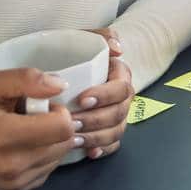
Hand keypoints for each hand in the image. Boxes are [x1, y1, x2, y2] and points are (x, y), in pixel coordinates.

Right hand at [0, 68, 76, 189]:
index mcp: (3, 136)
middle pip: (64, 143)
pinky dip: (42, 158)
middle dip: (56, 127)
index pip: (62, 127)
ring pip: (58, 158)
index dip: (59, 112)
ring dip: (51, 143)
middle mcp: (9, 165)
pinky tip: (24, 148)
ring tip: (27, 133)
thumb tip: (60, 86)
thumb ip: (27, 79)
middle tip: (33, 120)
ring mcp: (13, 182)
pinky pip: (47, 171)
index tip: (43, 107)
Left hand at [76, 29, 133, 159]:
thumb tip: (118, 49)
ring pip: (116, 131)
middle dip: (96, 120)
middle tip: (72, 122)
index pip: (121, 88)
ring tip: (74, 139)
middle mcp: (122, 97)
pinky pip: (113, 145)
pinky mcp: (109, 132)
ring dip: (96, 137)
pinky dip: (102, 150)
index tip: (82, 99)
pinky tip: (88, 153)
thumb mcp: (85, 39)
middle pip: (119, 113)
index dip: (104, 96)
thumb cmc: (76, 54)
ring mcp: (117, 116)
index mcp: (120, 76)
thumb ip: (102, 36)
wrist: (68, 69)